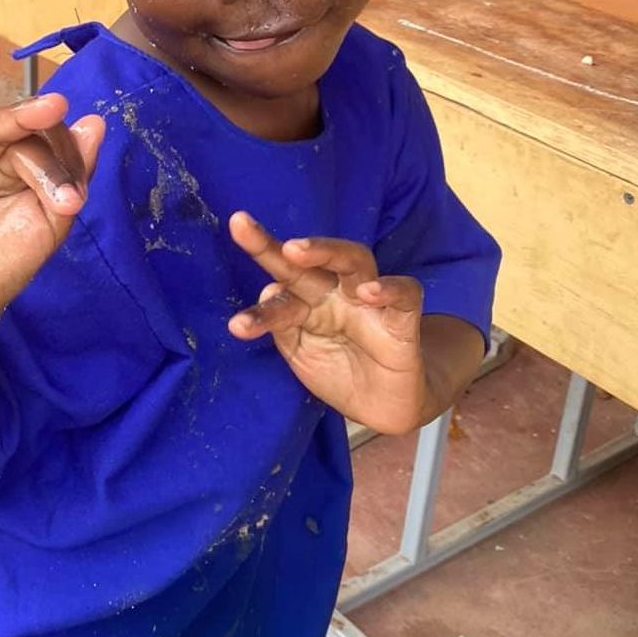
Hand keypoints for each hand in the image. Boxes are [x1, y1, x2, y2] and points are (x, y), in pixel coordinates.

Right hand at [0, 40, 103, 332]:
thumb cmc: (9, 262)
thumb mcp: (53, 219)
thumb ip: (74, 172)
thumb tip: (95, 123)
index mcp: (30, 170)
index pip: (54, 148)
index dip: (66, 162)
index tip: (72, 196)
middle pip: (28, 136)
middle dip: (48, 140)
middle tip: (62, 122)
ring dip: (22, 115)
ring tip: (50, 107)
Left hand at [228, 212, 429, 434]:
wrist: (382, 407)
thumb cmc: (338, 370)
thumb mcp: (300, 352)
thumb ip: (282, 324)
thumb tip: (267, 289)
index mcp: (309, 299)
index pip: (281, 278)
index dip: (256, 264)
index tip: (233, 242)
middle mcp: (336, 292)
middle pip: (313, 258)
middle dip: (282, 245)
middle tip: (245, 229)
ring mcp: (369, 302)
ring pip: (354, 259)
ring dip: (326, 251)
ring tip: (296, 252)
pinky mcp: (403, 320)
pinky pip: (405, 293)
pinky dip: (390, 288)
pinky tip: (370, 292)